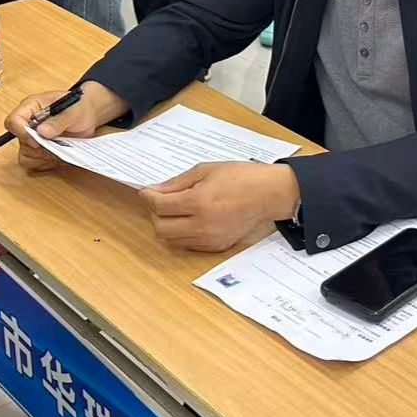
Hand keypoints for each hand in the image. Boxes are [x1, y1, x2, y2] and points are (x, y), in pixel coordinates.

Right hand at [4, 81, 128, 173]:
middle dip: (40, 148)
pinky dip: (46, 163)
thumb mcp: (74, 110)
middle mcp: (27, 124)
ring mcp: (32, 139)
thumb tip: (41, 131)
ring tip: (62, 148)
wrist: (87, 116)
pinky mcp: (38, 151)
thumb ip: (59, 120)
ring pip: (25, 156)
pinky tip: (59, 155)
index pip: (13, 121)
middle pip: (21, 142)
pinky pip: (34, 163)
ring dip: (44, 156)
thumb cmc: (79, 107)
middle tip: (59, 144)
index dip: (23, 133)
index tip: (39, 139)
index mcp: (31, 107)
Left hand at [139, 161, 298, 253]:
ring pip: (172, 240)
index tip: (147, 191)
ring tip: (176, 210)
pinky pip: (188, 245)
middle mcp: (202, 225)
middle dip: (155, 214)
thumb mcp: (205, 170)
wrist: (268, 194)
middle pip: (161, 228)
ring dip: (168, 225)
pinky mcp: (217, 246)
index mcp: (199, 202)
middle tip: (160, 201)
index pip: (160, 206)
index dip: (148, 197)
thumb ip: (177, 183)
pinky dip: (182, 234)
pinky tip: (190, 220)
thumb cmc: (240, 177)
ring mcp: (210, 239)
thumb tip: (156, 191)